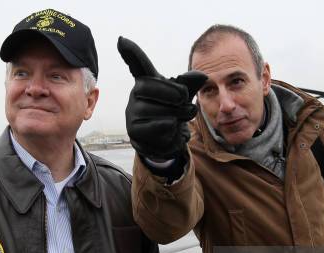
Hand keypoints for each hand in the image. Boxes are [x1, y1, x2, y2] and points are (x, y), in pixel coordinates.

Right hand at [117, 36, 206, 159]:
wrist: (165, 141)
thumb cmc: (172, 112)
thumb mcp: (182, 96)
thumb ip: (190, 84)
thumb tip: (202, 76)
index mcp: (147, 80)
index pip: (138, 64)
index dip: (130, 52)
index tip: (121, 40)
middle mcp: (136, 93)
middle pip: (151, 85)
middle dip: (173, 93)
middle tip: (185, 100)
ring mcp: (132, 112)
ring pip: (157, 109)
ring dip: (177, 114)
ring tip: (181, 116)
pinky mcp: (134, 129)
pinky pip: (159, 125)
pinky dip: (172, 127)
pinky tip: (171, 127)